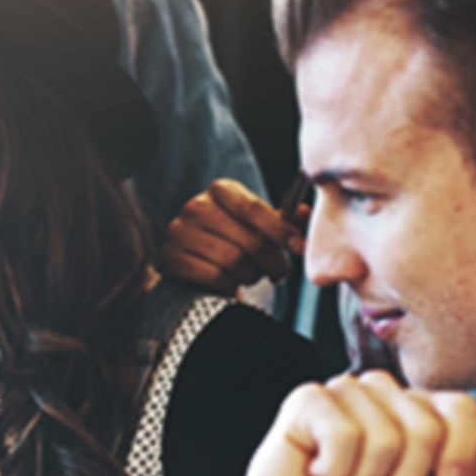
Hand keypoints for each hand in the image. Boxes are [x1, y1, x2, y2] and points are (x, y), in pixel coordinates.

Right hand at [156, 179, 304, 292]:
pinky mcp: (170, 257)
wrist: (193, 259)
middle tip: (279, 272)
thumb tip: (306, 213)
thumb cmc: (233, 239)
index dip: (281, 231)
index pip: (254, 209)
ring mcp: (179, 232)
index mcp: (221, 190)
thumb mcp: (259, 225)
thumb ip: (284, 221)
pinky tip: (231, 282)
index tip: (300, 248)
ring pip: (233, 261)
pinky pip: (214, 277)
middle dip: (272, 262)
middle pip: (249, 240)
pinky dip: (229, 285)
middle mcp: (196, 206)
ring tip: (252, 275)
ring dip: (251, 275)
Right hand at [229, 372, 475, 475]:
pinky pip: (343, 434)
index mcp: (418, 411)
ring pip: (383, 436)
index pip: (461, 409)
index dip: (460, 454)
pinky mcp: (307, 400)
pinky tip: (319, 474)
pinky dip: (335, 472)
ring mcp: (345, 392)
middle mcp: (384, 393)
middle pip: (425, 428)